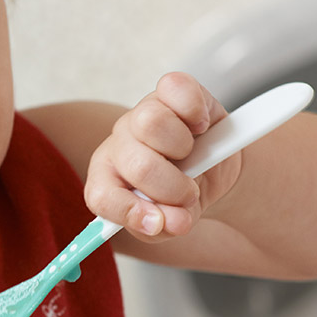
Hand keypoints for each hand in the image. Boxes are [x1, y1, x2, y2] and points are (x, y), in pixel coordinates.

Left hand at [85, 72, 240, 241]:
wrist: (214, 167)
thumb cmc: (182, 192)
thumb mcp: (171, 220)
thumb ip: (166, 226)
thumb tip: (175, 221)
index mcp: (108, 178)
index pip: (101, 195)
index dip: (130, 212)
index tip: (159, 223)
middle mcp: (120, 143)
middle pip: (137, 164)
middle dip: (172, 187)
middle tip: (188, 192)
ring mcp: (143, 111)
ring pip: (151, 123)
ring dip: (182, 147)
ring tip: (192, 155)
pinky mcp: (170, 90)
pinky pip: (176, 90)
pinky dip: (196, 112)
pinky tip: (201, 126)